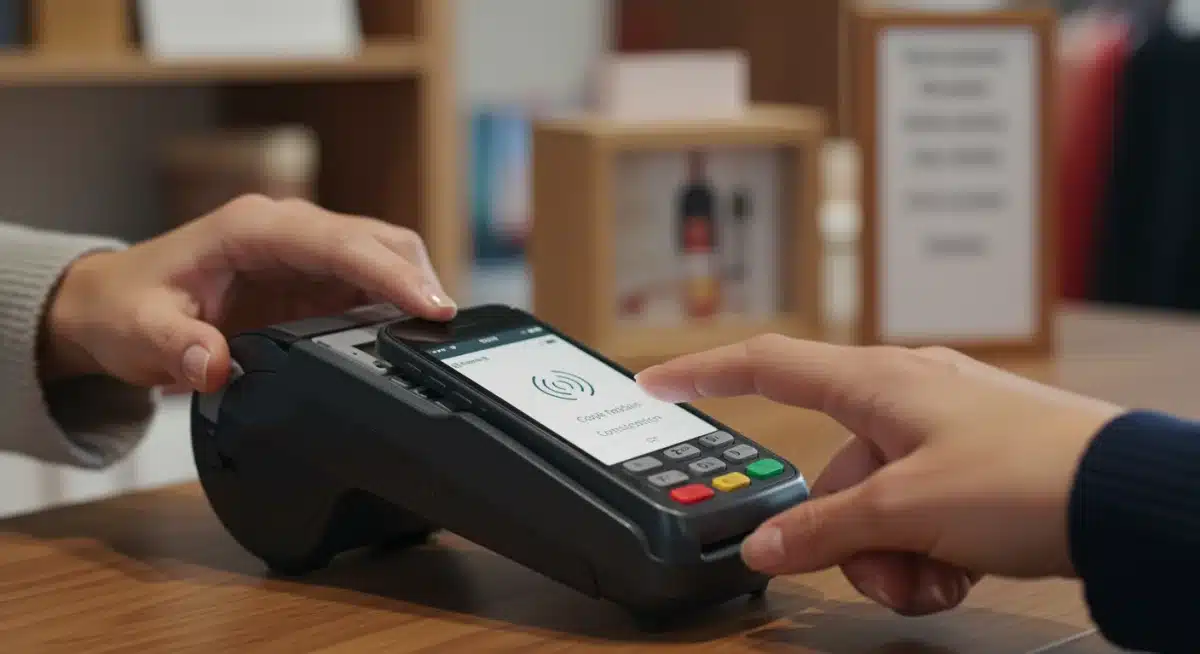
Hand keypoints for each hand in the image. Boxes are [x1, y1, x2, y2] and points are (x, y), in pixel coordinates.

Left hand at [41, 195, 455, 391]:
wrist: (117, 305)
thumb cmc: (128, 307)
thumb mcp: (138, 330)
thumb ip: (174, 345)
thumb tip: (217, 365)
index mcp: (255, 228)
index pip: (341, 242)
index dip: (391, 274)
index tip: (432, 306)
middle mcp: (290, 231)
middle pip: (379, 241)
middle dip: (419, 280)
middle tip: (448, 333)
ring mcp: (307, 254)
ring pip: (385, 258)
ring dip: (414, 293)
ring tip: (439, 340)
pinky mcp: (316, 280)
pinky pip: (371, 286)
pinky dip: (398, 308)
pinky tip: (411, 340)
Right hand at [635, 335, 1123, 615]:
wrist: (1124, 499)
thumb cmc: (1025, 474)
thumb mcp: (905, 508)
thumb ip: (824, 529)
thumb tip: (765, 546)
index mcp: (875, 382)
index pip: (766, 364)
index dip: (704, 372)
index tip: (657, 384)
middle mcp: (902, 398)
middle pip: (830, 476)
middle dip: (846, 539)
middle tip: (884, 572)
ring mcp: (939, 434)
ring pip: (873, 506)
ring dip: (892, 556)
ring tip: (936, 578)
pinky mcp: (970, 467)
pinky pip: (916, 515)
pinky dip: (926, 553)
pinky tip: (957, 572)